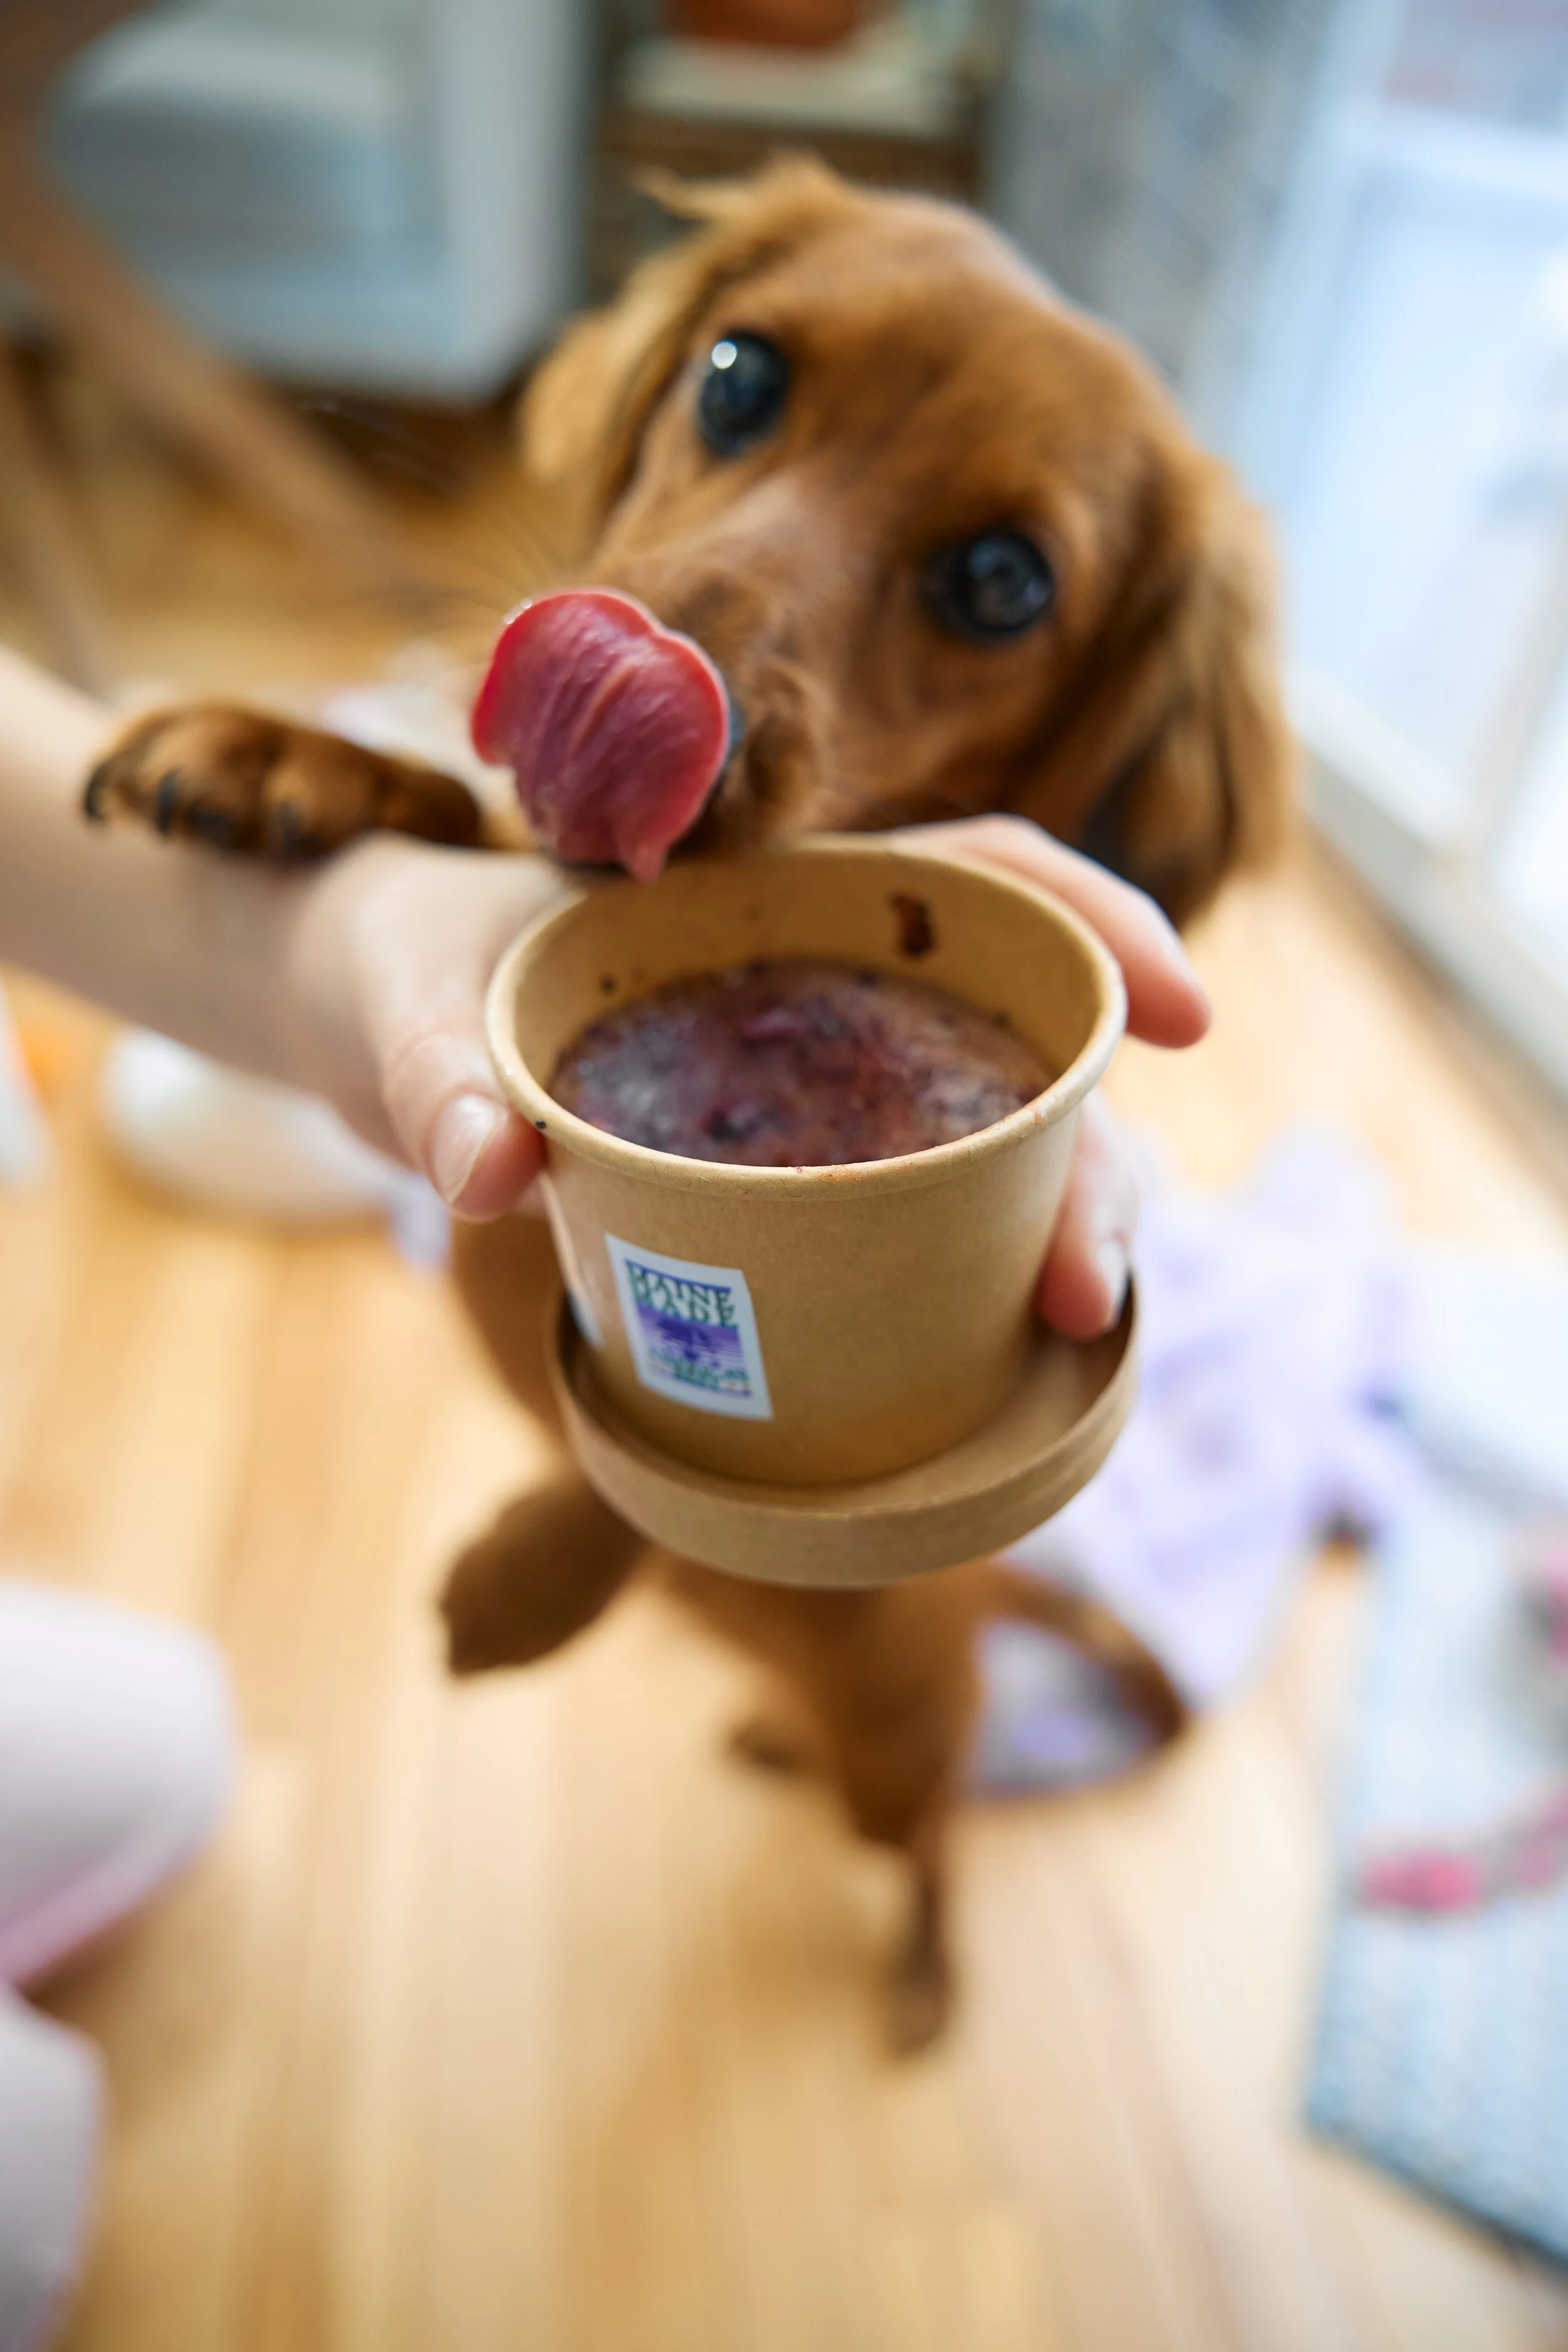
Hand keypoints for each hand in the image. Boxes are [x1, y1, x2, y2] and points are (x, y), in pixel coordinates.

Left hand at [286, 816, 1208, 1337]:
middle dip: (1091, 1154)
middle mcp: (829, 987)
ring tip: (1060, 1330)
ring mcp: (823, 1088)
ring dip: (1055, 1226)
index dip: (1101, 926)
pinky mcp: (798, 1177)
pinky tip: (1001, 1351)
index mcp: (778, 894)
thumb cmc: (416, 970)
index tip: (1189, 1013)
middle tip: (1084, 1285)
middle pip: (1017, 1044)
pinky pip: (922, 1213)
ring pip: (992, 1141)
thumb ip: (440, 1074)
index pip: (984, 877)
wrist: (380, 1015)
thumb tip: (485, 1171)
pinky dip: (977, 1271)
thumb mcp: (417, 1008)